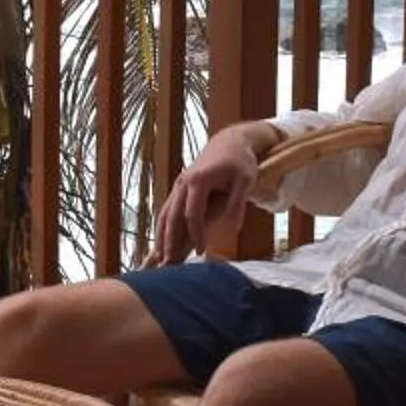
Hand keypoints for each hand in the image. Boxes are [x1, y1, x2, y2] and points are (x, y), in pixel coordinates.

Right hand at [154, 129, 261, 264]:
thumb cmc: (240, 161)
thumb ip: (238, 203)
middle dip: (169, 240)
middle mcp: (183, 182)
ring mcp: (179, 184)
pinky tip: (162, 242)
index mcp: (199, 180)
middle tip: (168, 263)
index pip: (192, 213)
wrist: (229, 142)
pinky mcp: (179, 187)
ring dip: (161, 236)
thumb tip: (233, 228)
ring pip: (164, 213)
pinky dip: (162, 227)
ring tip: (158, 258)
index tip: (201, 251)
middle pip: (171, 216)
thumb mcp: (246, 180)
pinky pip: (167, 209)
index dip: (195, 234)